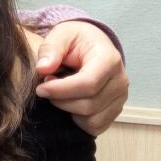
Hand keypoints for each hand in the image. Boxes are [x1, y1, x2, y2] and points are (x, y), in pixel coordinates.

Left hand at [33, 21, 127, 135]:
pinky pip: (95, 126)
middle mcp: (120, 81)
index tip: (40, 88)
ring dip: (67, 110)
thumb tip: (42, 68)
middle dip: (60, 100)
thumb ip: (51, 48)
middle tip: (45, 87)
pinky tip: (69, 102)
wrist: (93, 46)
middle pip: (88, 105)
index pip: (88, 84)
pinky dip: (77, 119)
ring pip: (91, 119)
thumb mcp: (61, 34)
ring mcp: (120, 98)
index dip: (61, 90)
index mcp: (109, 60)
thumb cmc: (76, 40)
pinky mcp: (115, 111)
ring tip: (58, 92)